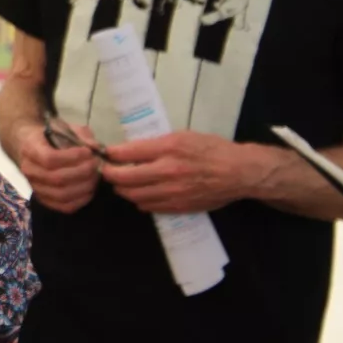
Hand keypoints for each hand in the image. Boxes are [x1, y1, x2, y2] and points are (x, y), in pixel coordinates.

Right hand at [13, 122, 100, 212]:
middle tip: (96, 164)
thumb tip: (96, 148)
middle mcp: (29, 170)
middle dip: (82, 172)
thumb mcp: (64, 128)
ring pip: (61, 194)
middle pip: (57, 178)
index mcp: (30, 148)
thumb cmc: (50, 136)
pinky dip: (81, 200)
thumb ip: (81, 135)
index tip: (88, 152)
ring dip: (83, 186)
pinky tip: (90, 189)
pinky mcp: (44, 200)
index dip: (72, 157)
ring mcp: (35, 187)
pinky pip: (64, 206)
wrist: (32, 147)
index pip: (49, 159)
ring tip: (95, 176)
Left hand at [100, 132, 265, 213]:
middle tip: (107, 171)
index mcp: (168, 148)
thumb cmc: (210, 149)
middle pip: (125, 178)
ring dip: (122, 189)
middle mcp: (168, 171)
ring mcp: (172, 192)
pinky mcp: (178, 206)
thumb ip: (155, 144)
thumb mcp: (182, 136)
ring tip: (122, 183)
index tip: (104, 154)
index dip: (111, 155)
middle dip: (110, 175)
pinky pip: (148, 206)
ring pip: (134, 195)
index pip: (127, 153)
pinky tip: (140, 193)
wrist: (237, 172)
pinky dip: (139, 200)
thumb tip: (129, 150)